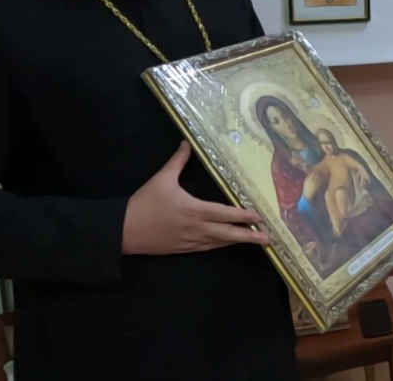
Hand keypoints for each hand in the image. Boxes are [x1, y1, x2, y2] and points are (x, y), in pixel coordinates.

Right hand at [122, 142, 270, 254]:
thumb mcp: (162, 178)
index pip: (225, 214)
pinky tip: (228, 244)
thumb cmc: (145, 203)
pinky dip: (220, 245)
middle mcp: (197, 228)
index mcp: (195, 210)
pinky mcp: (183, 249)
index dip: (243, 216)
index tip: (259, 217)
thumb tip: (187, 143)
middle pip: (228, 234)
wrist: (124, 231)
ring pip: (219, 243)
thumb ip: (177, 161)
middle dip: (249, 237)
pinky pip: (207, 248)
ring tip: (255, 242)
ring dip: (237, 242)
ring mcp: (191, 241)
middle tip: (268, 240)